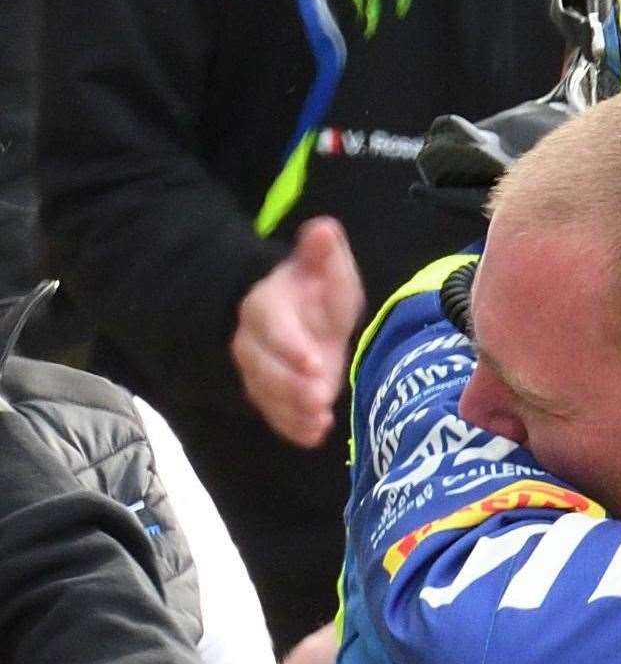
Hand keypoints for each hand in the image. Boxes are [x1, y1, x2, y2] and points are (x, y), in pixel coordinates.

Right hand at [231, 217, 364, 447]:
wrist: (298, 314)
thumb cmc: (313, 289)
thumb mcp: (325, 267)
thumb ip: (323, 252)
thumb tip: (323, 228)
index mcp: (266, 305)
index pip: (270, 324)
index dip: (289, 344)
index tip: (315, 361)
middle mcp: (253, 341)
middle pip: (262, 366)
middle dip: (290, 384)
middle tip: (320, 397)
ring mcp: (259, 371)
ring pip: (265, 393)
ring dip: (291, 410)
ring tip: (319, 419)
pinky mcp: (270, 394)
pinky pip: (273, 413)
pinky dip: (292, 427)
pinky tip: (315, 435)